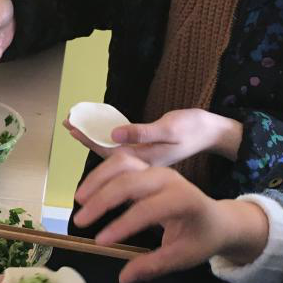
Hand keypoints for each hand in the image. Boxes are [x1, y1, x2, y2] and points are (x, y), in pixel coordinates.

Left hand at [64, 108, 244, 163]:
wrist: (213, 134)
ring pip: (113, 149)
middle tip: (69, 123)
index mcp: (143, 157)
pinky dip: (110, 135)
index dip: (89, 138)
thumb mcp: (170, 130)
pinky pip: (123, 144)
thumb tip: (113, 134)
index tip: (73, 127)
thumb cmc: (194, 130)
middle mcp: (141, 160)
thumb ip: (142, 132)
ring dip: (96, 136)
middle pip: (106, 151)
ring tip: (79, 124)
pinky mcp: (148, 150)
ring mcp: (144, 156)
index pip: (108, 149)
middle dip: (87, 137)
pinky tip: (102, 128)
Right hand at [73, 152, 269, 282]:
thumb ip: (153, 266)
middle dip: (102, 200)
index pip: (148, 210)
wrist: (216, 218)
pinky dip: (102, 173)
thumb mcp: (182, 257)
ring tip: (79, 201)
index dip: (122, 225)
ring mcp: (158, 170)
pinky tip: (88, 192)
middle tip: (80, 222)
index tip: (100, 242)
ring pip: (122, 164)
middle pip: (130, 181)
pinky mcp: (148, 168)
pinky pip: (121, 162)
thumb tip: (123, 279)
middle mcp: (170, 179)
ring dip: (97, 179)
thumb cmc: (200, 239)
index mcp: (184, 200)